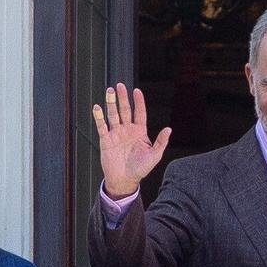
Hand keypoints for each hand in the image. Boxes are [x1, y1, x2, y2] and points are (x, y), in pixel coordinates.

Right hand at [93, 84, 171, 199]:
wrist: (125, 180)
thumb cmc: (140, 169)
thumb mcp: (154, 156)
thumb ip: (161, 142)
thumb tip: (169, 129)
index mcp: (140, 132)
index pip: (139, 113)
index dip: (138, 102)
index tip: (136, 91)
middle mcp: (127, 130)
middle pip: (125, 110)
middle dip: (122, 98)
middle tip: (120, 86)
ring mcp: (116, 133)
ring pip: (113, 115)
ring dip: (111, 103)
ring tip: (109, 91)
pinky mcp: (106, 140)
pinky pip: (102, 126)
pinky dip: (99, 117)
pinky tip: (97, 108)